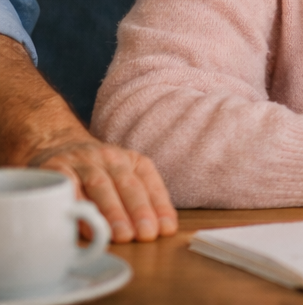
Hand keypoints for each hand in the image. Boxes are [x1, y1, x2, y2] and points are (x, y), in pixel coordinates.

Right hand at [29, 138, 176, 242]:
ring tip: (121, 236)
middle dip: (138, 211)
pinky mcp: (57, 168)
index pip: (149, 182)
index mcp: (132, 160)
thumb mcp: (123, 177)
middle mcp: (110, 157)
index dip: (160, 206)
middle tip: (145, 234)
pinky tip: (86, 225)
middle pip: (127, 184)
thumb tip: (161, 229)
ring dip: (112, 212)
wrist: (58, 146)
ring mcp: (83, 161)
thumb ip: (140, 199)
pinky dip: (79, 206)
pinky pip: (70, 186)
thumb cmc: (97, 172)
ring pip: (100, 185)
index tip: (166, 229)